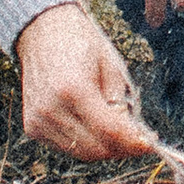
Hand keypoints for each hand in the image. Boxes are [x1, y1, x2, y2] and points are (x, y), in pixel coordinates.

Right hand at [15, 2, 151, 159]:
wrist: (41, 30)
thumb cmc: (79, 42)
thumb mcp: (110, 65)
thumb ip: (120, 102)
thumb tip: (133, 135)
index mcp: (73, 89)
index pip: (109, 131)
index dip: (133, 143)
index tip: (151, 145)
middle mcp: (51, 110)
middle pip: (96, 148)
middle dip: (122, 148)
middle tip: (140, 141)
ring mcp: (38, 121)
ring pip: (81, 152)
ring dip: (104, 148)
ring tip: (120, 134)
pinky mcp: (32, 127)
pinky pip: (66, 147)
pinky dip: (85, 143)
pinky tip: (96, 129)